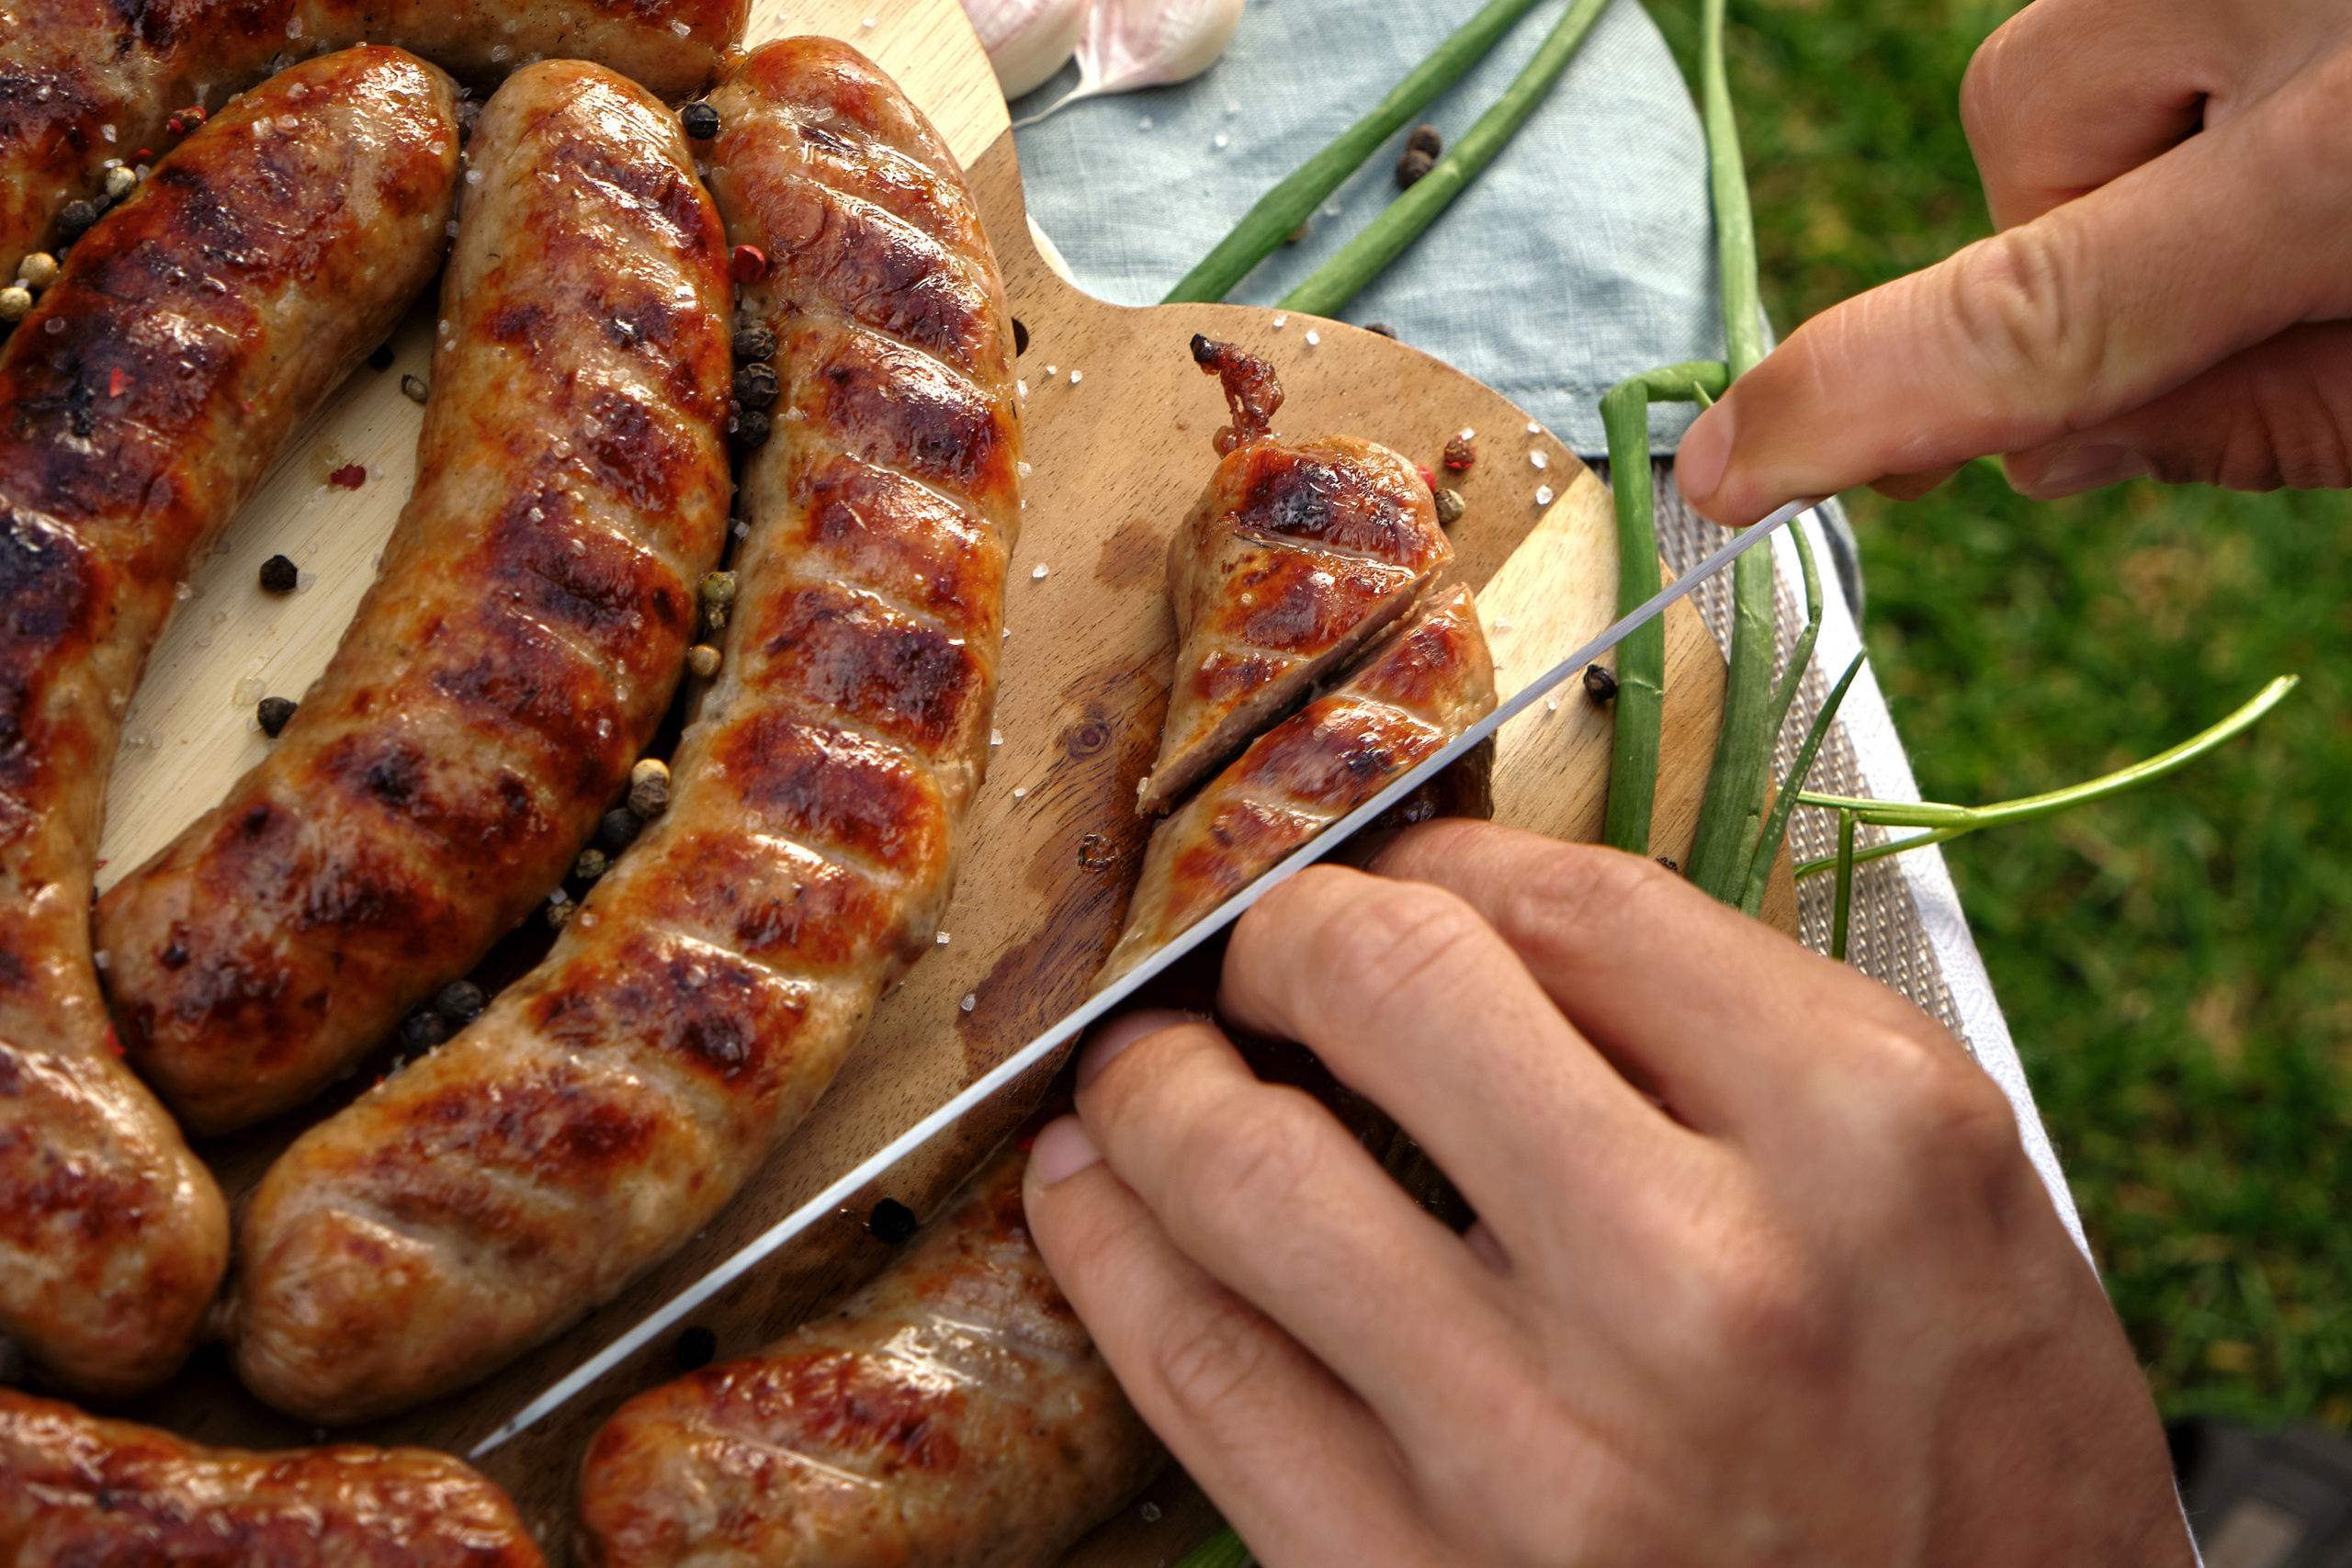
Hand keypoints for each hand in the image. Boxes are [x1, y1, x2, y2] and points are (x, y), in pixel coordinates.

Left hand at [1023, 821, 2192, 1565]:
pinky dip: (1112, 1252)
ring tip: (1145, 1070)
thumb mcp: (1955, 1207)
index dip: (1436, 860)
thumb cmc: (1983, 1469)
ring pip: (1245, 1172)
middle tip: (1257, 958)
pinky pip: (1202, 1374)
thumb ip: (1742, 1042)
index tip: (1389, 878)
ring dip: (1156, 1085)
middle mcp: (1708, 1277)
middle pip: (1390, 987)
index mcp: (1867, 1136)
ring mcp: (1548, 1448)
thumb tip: (1485, 922)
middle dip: (1283, 939)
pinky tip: (1094, 1198)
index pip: (1571, 904)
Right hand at [1674, 0, 2351, 522]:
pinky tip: (2332, 103)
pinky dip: (2221, 62)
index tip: (1727, 473)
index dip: (1855, 403)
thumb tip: (2043, 457)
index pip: (2025, 316)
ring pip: (2077, 46)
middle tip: (2236, 293)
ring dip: (2151, 144)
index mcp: (2343, 165)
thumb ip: (2257, 422)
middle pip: (2024, 127)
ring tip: (2312, 189)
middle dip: (2079, 241)